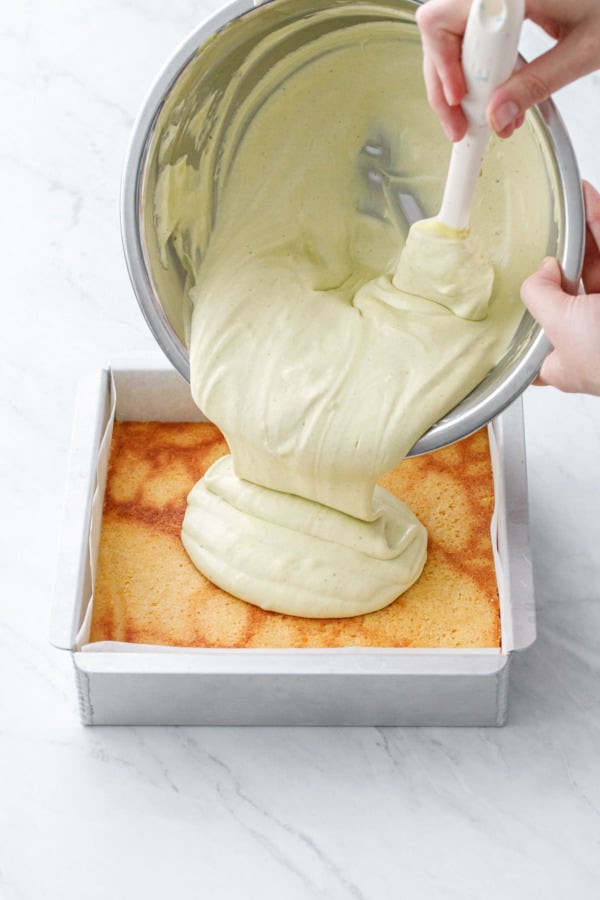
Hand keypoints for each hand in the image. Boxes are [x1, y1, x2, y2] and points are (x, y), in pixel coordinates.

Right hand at [417, 0, 599, 140]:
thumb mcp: (584, 48)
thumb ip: (538, 82)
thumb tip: (497, 115)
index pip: (442, 19)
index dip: (442, 63)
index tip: (459, 100)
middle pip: (440, 34)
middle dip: (445, 86)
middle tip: (462, 126)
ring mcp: (500, 0)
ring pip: (452, 42)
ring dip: (462, 86)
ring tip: (482, 121)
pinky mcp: (505, 9)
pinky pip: (474, 41)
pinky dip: (481, 75)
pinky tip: (497, 100)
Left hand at [520, 182, 599, 394]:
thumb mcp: (558, 324)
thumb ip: (538, 295)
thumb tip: (542, 270)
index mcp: (565, 360)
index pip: (540, 344)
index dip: (530, 322)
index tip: (520, 298)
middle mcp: (590, 337)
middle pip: (570, 290)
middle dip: (561, 258)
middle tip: (549, 230)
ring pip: (595, 264)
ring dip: (585, 232)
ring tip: (574, 201)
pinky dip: (599, 222)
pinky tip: (590, 200)